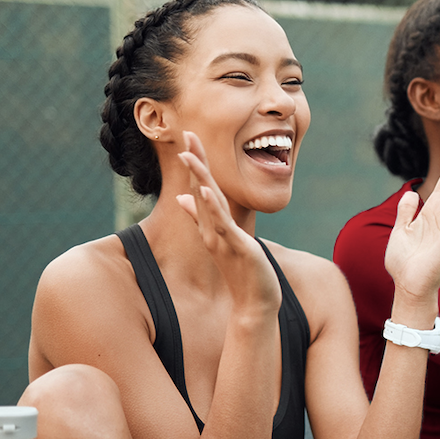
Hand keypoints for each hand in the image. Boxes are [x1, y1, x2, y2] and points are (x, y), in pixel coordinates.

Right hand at [176, 131, 281, 311]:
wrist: (254, 304)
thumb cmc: (242, 273)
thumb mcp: (223, 241)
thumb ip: (203, 220)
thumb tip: (185, 198)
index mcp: (211, 227)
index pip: (200, 189)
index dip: (196, 164)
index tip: (189, 139)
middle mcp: (212, 230)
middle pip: (201, 190)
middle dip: (195, 162)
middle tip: (186, 134)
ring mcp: (222, 239)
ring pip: (208, 204)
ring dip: (199, 178)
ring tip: (189, 155)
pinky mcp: (237, 247)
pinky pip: (223, 225)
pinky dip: (213, 208)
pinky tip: (207, 191)